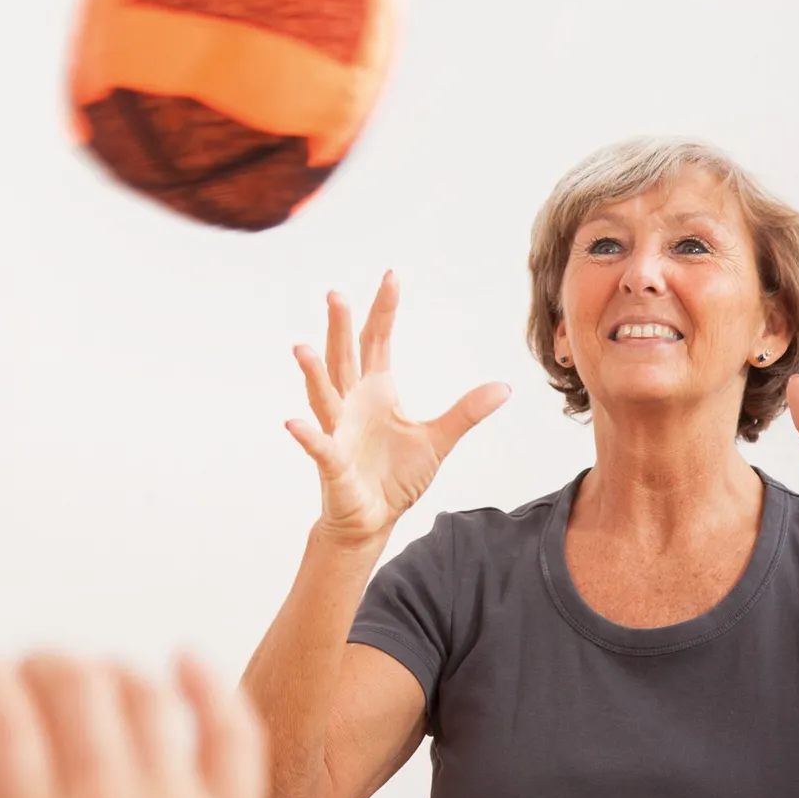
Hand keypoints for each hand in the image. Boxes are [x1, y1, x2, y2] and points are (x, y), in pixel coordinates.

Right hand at [287, 273, 509, 547]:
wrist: (372, 520)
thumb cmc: (396, 478)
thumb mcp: (437, 441)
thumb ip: (466, 412)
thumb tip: (504, 387)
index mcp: (377, 392)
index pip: (377, 342)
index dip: (383, 311)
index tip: (391, 277)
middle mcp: (351, 404)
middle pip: (344, 358)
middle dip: (340, 328)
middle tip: (336, 294)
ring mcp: (337, 432)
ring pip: (323, 396)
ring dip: (313, 373)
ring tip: (302, 348)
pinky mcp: (332, 464)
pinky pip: (319, 447)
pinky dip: (307, 436)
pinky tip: (294, 423)